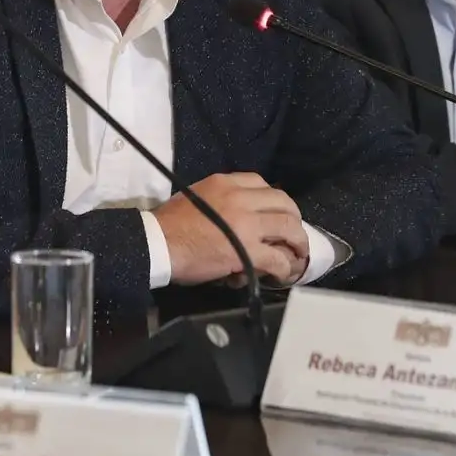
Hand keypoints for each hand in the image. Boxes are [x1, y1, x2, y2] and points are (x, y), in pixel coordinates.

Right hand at [154, 173, 309, 285]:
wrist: (157, 244)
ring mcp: (246, 223)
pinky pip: (277, 257)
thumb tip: (237, 216)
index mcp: (226, 182)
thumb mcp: (197, 196)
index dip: (274, 200)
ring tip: (298, 255)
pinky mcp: (247, 251)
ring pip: (288, 227)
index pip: (261, 182)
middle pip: (283, 202)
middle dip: (294, 219)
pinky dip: (285, 266)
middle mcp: (240, 198)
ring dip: (298, 242)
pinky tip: (284, 273)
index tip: (275, 212)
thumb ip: (221, 200)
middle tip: (294, 234)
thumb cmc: (171, 224)